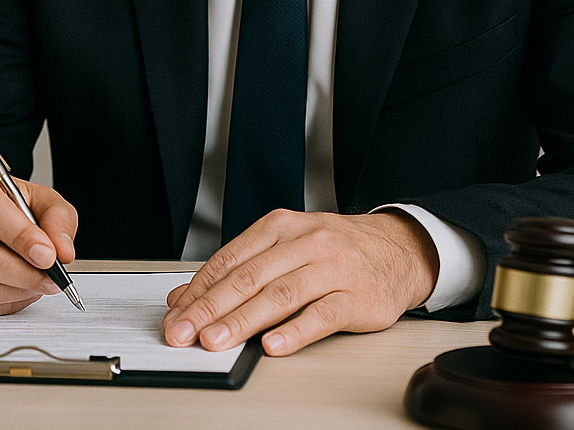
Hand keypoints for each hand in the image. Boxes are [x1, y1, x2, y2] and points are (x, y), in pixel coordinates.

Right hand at [0, 168, 78, 314]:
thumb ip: (57, 218)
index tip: (48, 255)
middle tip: (52, 278)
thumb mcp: (37, 199)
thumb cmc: (3, 207)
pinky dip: (3, 304)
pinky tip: (15, 290)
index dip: (20, 237)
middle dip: (26, 274)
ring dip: (17, 292)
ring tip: (36, 283)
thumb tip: (63, 251)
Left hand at [162, 210, 437, 355]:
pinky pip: (321, 316)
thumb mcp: (285, 246)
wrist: (398, 249)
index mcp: (280, 227)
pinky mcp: (356, 297)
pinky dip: (294, 332)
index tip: (175, 315)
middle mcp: (304, 243)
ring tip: (216, 341)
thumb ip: (238, 268)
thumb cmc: (334, 250)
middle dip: (210, 309)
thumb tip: (184, 297)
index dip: (198, 290)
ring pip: (279, 296)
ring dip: (243, 322)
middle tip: (184, 333)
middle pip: (248, 278)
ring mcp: (332, 269)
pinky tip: (272, 345)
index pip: (229, 260)